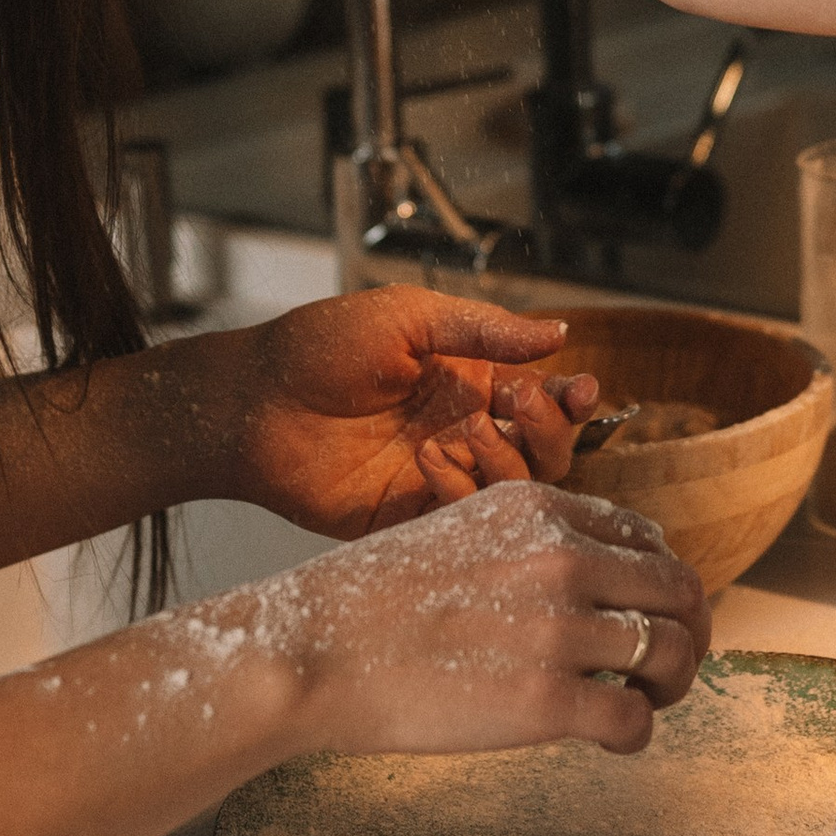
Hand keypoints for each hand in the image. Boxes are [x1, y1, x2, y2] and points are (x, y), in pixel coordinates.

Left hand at [198, 286, 603, 536]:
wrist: (255, 401)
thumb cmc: (320, 347)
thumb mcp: (408, 318)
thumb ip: (484, 329)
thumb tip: (557, 335)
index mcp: (470, 381)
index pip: (544, 399)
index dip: (570, 400)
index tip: (580, 390)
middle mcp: (464, 430)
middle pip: (545, 451)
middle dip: (549, 431)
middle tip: (517, 404)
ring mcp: (441, 476)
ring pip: (515, 490)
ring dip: (506, 460)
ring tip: (465, 431)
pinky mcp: (410, 516)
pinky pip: (464, 517)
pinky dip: (463, 491)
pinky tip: (430, 460)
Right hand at [238, 475, 711, 758]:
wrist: (310, 649)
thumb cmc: (369, 602)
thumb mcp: (458, 532)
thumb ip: (526, 545)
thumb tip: (585, 586)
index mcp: (539, 509)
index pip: (647, 539)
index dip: (660, 583)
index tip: (649, 615)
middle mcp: (561, 556)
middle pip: (679, 590)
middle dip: (688, 634)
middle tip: (670, 667)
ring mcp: (557, 628)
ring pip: (670, 652)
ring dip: (672, 684)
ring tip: (645, 703)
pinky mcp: (547, 699)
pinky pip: (634, 719)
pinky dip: (636, 734)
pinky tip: (611, 740)